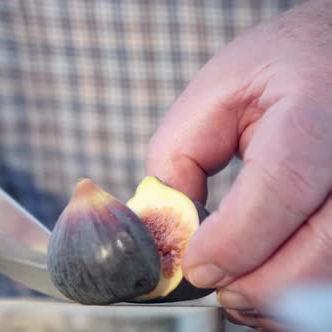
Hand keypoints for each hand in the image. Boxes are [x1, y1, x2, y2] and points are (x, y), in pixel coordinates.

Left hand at [145, 0, 331, 329]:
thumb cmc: (276, 71)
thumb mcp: (213, 95)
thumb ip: (179, 157)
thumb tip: (170, 226)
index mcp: (312, 114)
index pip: (281, 188)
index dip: (234, 239)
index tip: (195, 264)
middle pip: (320, 247)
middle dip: (255, 283)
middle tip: (210, 279)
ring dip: (277, 295)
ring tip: (234, 283)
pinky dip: (297, 291)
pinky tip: (265, 279)